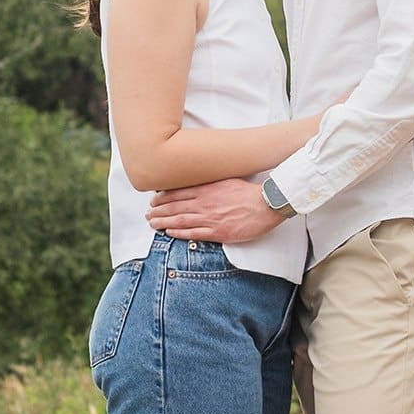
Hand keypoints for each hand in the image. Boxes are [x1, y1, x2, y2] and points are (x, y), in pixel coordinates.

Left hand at [146, 178, 284, 243]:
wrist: (265, 204)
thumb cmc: (249, 192)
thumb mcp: (226, 180)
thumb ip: (210, 183)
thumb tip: (198, 182)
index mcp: (206, 189)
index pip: (178, 192)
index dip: (162, 197)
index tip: (153, 199)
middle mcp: (204, 203)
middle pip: (174, 207)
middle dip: (158, 210)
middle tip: (148, 213)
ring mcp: (209, 218)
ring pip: (179, 220)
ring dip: (163, 222)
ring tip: (152, 223)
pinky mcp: (217, 232)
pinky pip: (193, 233)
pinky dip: (178, 233)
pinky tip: (169, 233)